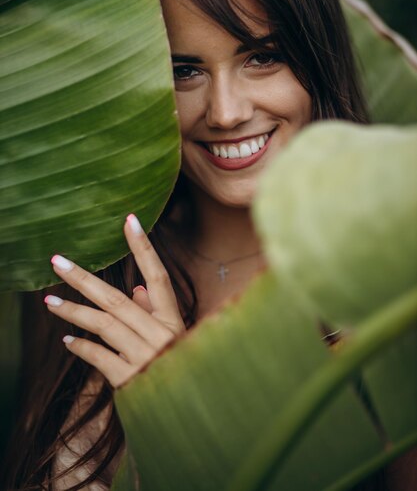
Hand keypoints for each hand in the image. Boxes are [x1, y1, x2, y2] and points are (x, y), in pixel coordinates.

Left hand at [44, 214, 185, 387]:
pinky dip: (82, 348)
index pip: (158, 276)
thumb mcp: (174, 338)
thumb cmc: (181, 368)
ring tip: (49, 302)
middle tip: (57, 262)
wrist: (190, 411)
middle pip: (116, 299)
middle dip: (83, 279)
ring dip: (73, 312)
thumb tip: (137, 289)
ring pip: (103, 326)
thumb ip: (155, 313)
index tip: (129, 221)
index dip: (144, 247)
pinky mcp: (129, 381)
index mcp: (173, 320)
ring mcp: (145, 358)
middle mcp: (160, 335)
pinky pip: (100, 357)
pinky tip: (67, 341)